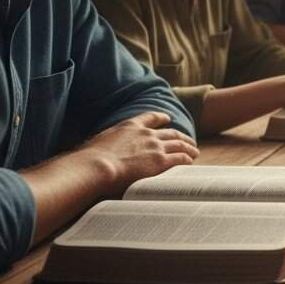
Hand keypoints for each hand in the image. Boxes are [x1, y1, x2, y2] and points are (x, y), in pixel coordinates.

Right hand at [78, 112, 198, 195]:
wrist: (97, 166)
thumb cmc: (89, 158)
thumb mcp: (98, 143)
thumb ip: (106, 143)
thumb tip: (99, 151)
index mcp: (130, 126)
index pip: (150, 118)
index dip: (161, 118)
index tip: (168, 119)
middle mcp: (146, 134)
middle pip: (171, 133)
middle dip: (182, 137)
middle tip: (189, 140)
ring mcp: (155, 147)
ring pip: (179, 145)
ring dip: (189, 148)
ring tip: (195, 152)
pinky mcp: (161, 161)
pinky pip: (180, 158)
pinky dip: (187, 159)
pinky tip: (191, 161)